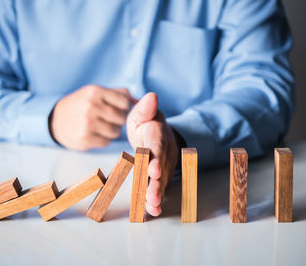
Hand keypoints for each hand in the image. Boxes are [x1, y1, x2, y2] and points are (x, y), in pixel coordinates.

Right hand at [50, 85, 135, 149]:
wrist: (55, 120)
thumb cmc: (81, 104)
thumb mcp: (95, 92)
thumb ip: (119, 94)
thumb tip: (140, 101)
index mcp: (95, 92)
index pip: (124, 102)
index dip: (125, 108)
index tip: (119, 109)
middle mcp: (91, 106)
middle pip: (122, 118)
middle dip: (119, 120)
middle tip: (109, 119)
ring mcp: (87, 124)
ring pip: (116, 132)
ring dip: (112, 131)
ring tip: (101, 126)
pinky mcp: (84, 139)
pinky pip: (106, 142)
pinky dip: (103, 139)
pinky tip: (94, 133)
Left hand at [127, 92, 179, 215]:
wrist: (155, 132)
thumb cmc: (146, 123)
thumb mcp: (142, 113)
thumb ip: (145, 108)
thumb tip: (151, 96)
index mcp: (157, 135)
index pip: (158, 146)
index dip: (156, 157)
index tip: (152, 169)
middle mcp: (163, 152)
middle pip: (161, 168)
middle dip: (157, 182)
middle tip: (152, 194)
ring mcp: (163, 165)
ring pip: (161, 180)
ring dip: (157, 194)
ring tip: (152, 206)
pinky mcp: (160, 176)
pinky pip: (159, 187)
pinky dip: (156, 199)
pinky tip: (152, 210)